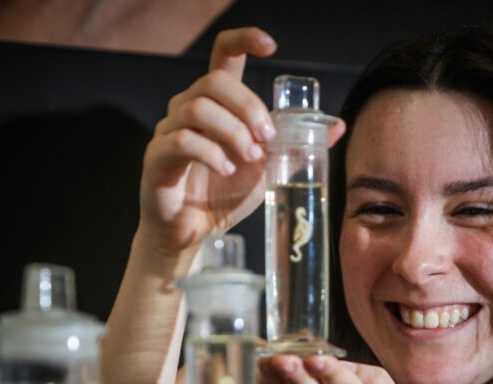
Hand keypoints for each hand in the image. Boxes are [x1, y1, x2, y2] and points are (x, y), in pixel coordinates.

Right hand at [139, 27, 345, 255]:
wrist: (191, 234)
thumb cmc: (223, 197)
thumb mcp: (269, 170)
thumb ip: (295, 146)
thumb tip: (336, 125)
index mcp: (216, 104)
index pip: (223, 55)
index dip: (244, 40)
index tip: (270, 48)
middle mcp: (187, 109)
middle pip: (214, 80)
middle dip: (248, 106)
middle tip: (266, 137)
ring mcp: (168, 130)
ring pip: (198, 107)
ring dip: (233, 132)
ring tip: (249, 159)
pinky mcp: (157, 156)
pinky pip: (183, 140)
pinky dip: (211, 153)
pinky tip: (226, 170)